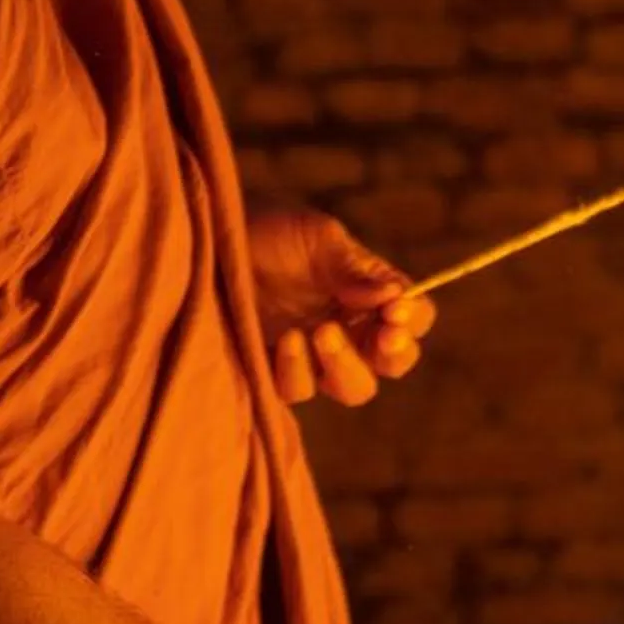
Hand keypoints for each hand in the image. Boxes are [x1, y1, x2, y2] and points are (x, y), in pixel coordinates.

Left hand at [247, 204, 435, 407]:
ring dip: (344, 364)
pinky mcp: (273, 372)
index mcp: (369, 296)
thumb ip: (354, 269)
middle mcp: (350, 330)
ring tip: (320, 332)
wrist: (208, 240)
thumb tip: (393, 295)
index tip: (397, 312)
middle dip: (393, 354)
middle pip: (393, 363)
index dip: (414, 319)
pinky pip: (299, 392)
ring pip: (353, 387)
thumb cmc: (269, 231)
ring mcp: (313, 357)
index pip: (413, 318)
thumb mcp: (316, 237)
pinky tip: (286, 341)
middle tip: (382, 336)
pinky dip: (298, 371)